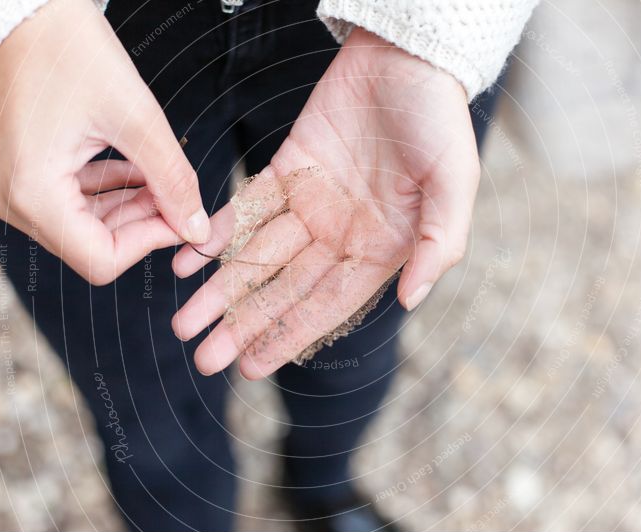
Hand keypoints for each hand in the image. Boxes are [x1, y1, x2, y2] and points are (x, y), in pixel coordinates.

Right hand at [0, 0, 210, 284]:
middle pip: (89, 244)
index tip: (181, 220)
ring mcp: (2, 186)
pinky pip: (63, 201)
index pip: (100, 260)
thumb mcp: (137, 119)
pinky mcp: (9, 171)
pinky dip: (102, 192)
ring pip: (79, 225)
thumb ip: (173, 182)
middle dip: (141, 225)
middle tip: (175, 198)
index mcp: (29, 190)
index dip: (149, 244)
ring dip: (125, 208)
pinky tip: (132, 172)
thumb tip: (197, 229)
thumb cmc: (68, 49)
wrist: (20, 9)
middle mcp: (6, 198)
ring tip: (157, 181)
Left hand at [171, 28, 479, 377]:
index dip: (289, 335)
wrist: (407, 56)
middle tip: (205, 359)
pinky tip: (187, 260)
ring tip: (184, 321)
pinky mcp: (287, 168)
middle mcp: (341, 233)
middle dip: (244, 324)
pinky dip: (218, 232)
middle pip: (284, 289)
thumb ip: (438, 243)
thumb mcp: (456, 182)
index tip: (253, 366)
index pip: (327, 303)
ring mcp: (311, 203)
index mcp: (380, 247)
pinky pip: (247, 207)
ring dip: (220, 288)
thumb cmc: (439, 118)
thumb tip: (410, 301)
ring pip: (258, 255)